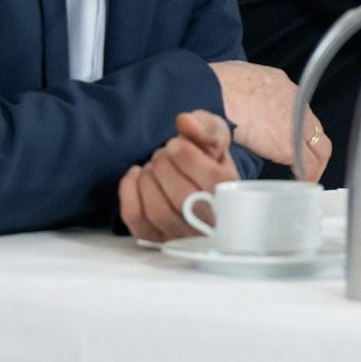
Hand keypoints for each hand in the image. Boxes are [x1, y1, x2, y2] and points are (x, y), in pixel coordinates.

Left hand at [118, 110, 237, 242]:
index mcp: (232, 194)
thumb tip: (184, 122)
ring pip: (158, 211)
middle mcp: (211, 222)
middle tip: (163, 153)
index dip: (186, 157)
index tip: (175, 143)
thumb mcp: (215, 136)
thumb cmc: (208, 158)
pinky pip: (136, 220)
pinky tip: (135, 175)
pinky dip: (128, 193)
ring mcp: (183, 235)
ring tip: (152, 165)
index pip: (211, 182)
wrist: (197, 180)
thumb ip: (205, 126)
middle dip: (164, 166)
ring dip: (147, 179)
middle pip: (182, 197)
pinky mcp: (157, 239)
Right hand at [209, 60, 327, 177]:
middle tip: (299, 164)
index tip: (287, 140)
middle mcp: (294, 99)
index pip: (296, 109)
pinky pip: (308, 165)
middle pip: (312, 127)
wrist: (209, 90)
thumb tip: (235, 109)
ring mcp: (295, 121)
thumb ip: (243, 95)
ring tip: (301, 178)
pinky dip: (305, 176)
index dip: (294, 128)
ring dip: (311, 163)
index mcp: (279, 84)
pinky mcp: (289, 144)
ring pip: (318, 146)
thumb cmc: (210, 86)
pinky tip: (297, 184)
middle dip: (307, 146)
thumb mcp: (234, 80)